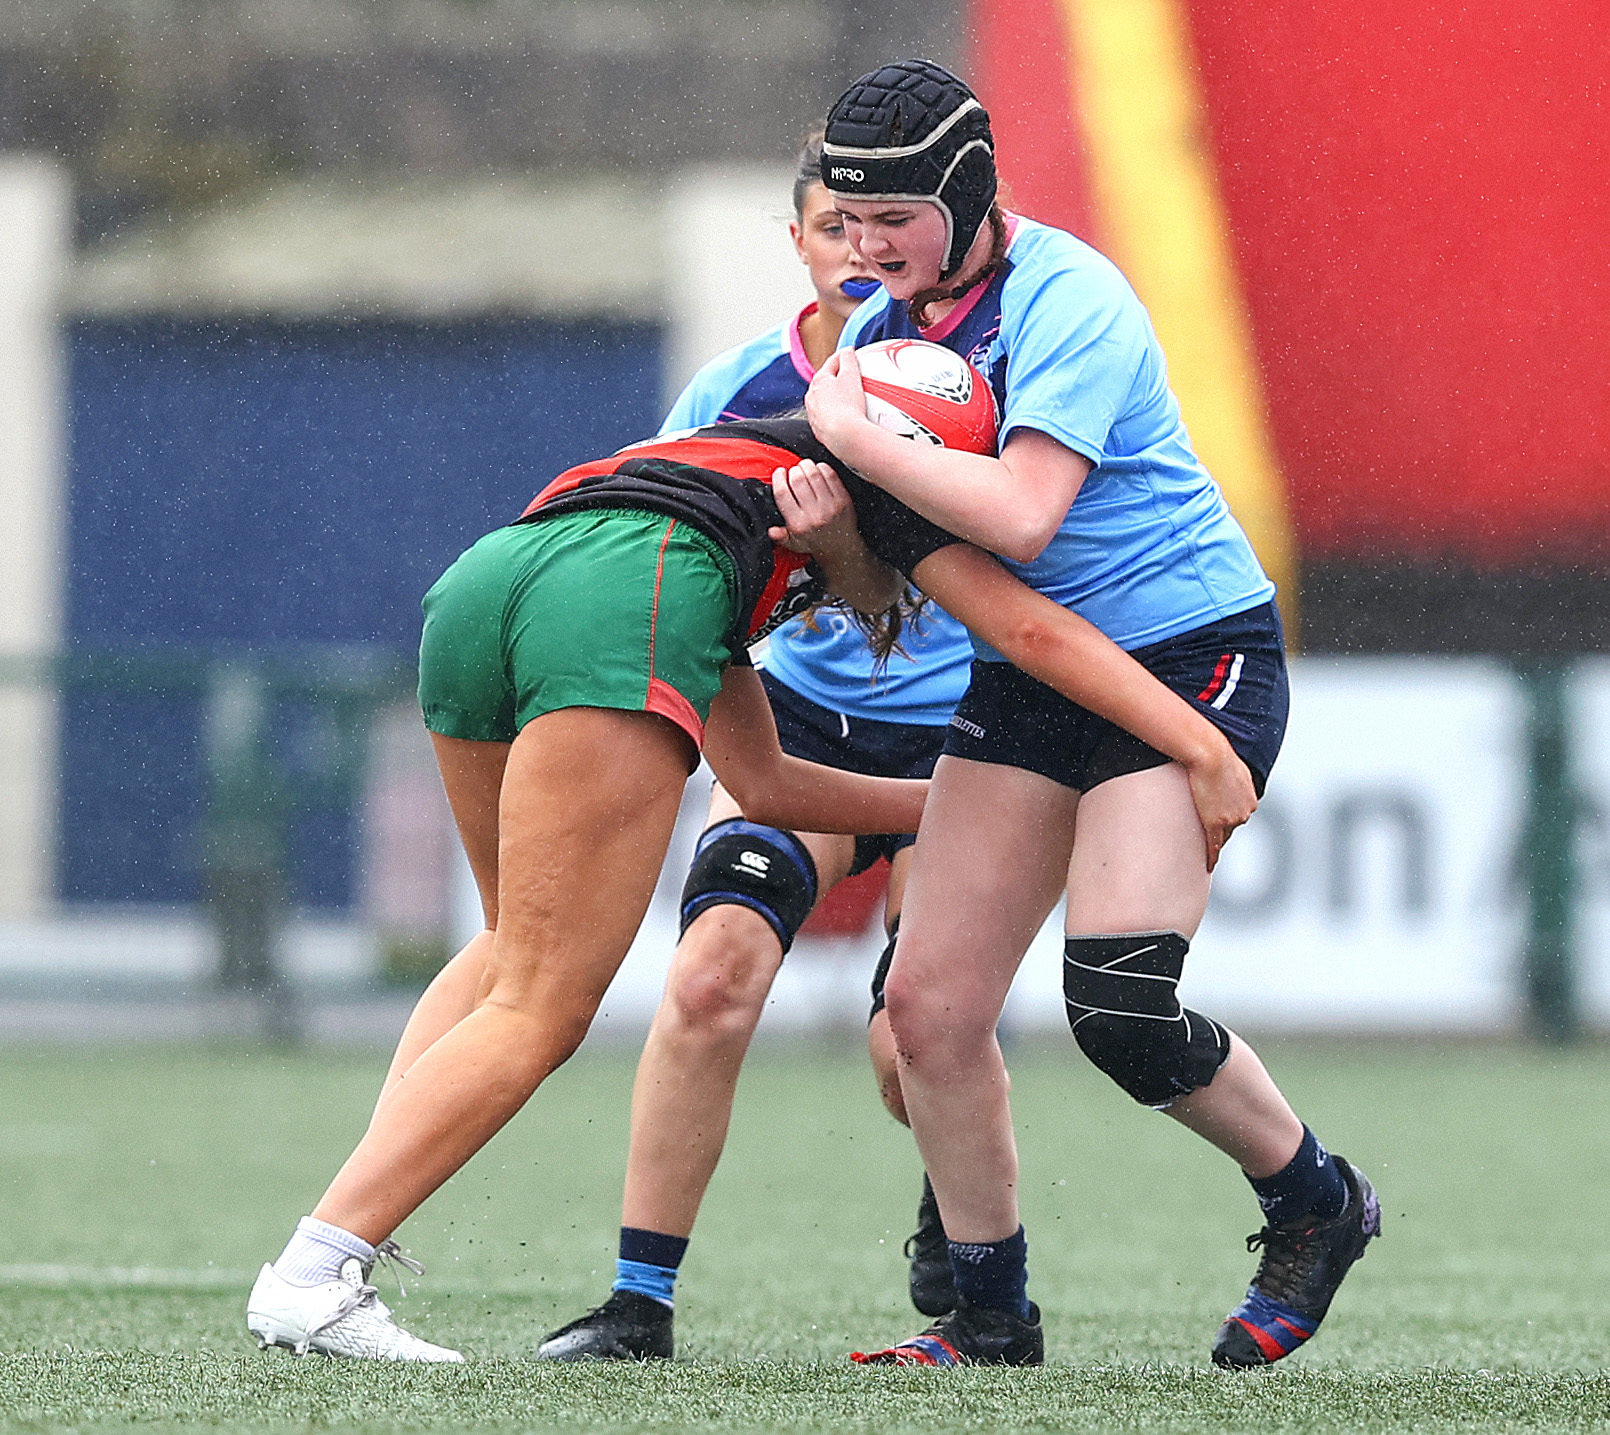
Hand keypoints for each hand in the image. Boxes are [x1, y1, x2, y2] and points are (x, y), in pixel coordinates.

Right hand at [768, 459, 858, 555]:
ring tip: (804, 467)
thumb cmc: (815, 542)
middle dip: (793, 470)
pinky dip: (822, 468)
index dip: (778, 478)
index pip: (782, 493)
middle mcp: (814, 514)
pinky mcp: (843, 499)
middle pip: (797, 480)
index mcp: (798, 524)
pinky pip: (830, 476)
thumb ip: (780, 536)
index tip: (779, 473)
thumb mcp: (793, 543)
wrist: (841, 548)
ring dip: (806, 466)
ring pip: (814, 474)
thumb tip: (771, 531)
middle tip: (793, 471)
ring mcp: (830, 505)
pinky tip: (818, 470)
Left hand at [804, 347, 872, 453]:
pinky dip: (837, 414)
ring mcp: (814, 415)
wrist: (845, 437)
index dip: (844, 356)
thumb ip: (849, 359)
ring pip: (826, 401)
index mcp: (818, 381)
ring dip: (836, 397)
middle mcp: (812, 397)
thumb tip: (847, 350)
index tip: (852, 353)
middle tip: (852, 376)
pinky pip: (829, 417)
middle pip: (827, 382)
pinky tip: (848, 418)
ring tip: (851, 399)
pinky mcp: (819, 430)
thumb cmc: (848, 407)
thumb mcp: (851, 376)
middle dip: (838, 377)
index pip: (832, 362)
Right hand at [1185, 742, 1257, 871]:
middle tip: (1209, 836)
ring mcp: (1230, 819)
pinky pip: (1214, 845)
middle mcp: (1244, 811)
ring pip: (1223, 837)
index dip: (1228, 821)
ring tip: (1205, 849)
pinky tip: (1209, 865)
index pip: (1239, 816)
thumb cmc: (1216, 754)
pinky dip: (1212, 856)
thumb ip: (1233, 778)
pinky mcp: (1215, 823)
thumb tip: (1228, 778)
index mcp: (1250, 799)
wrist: (1209, 754)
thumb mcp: (1232, 766)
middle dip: (1222, 832)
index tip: (1222, 827)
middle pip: (1232, 828)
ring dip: (1215, 841)